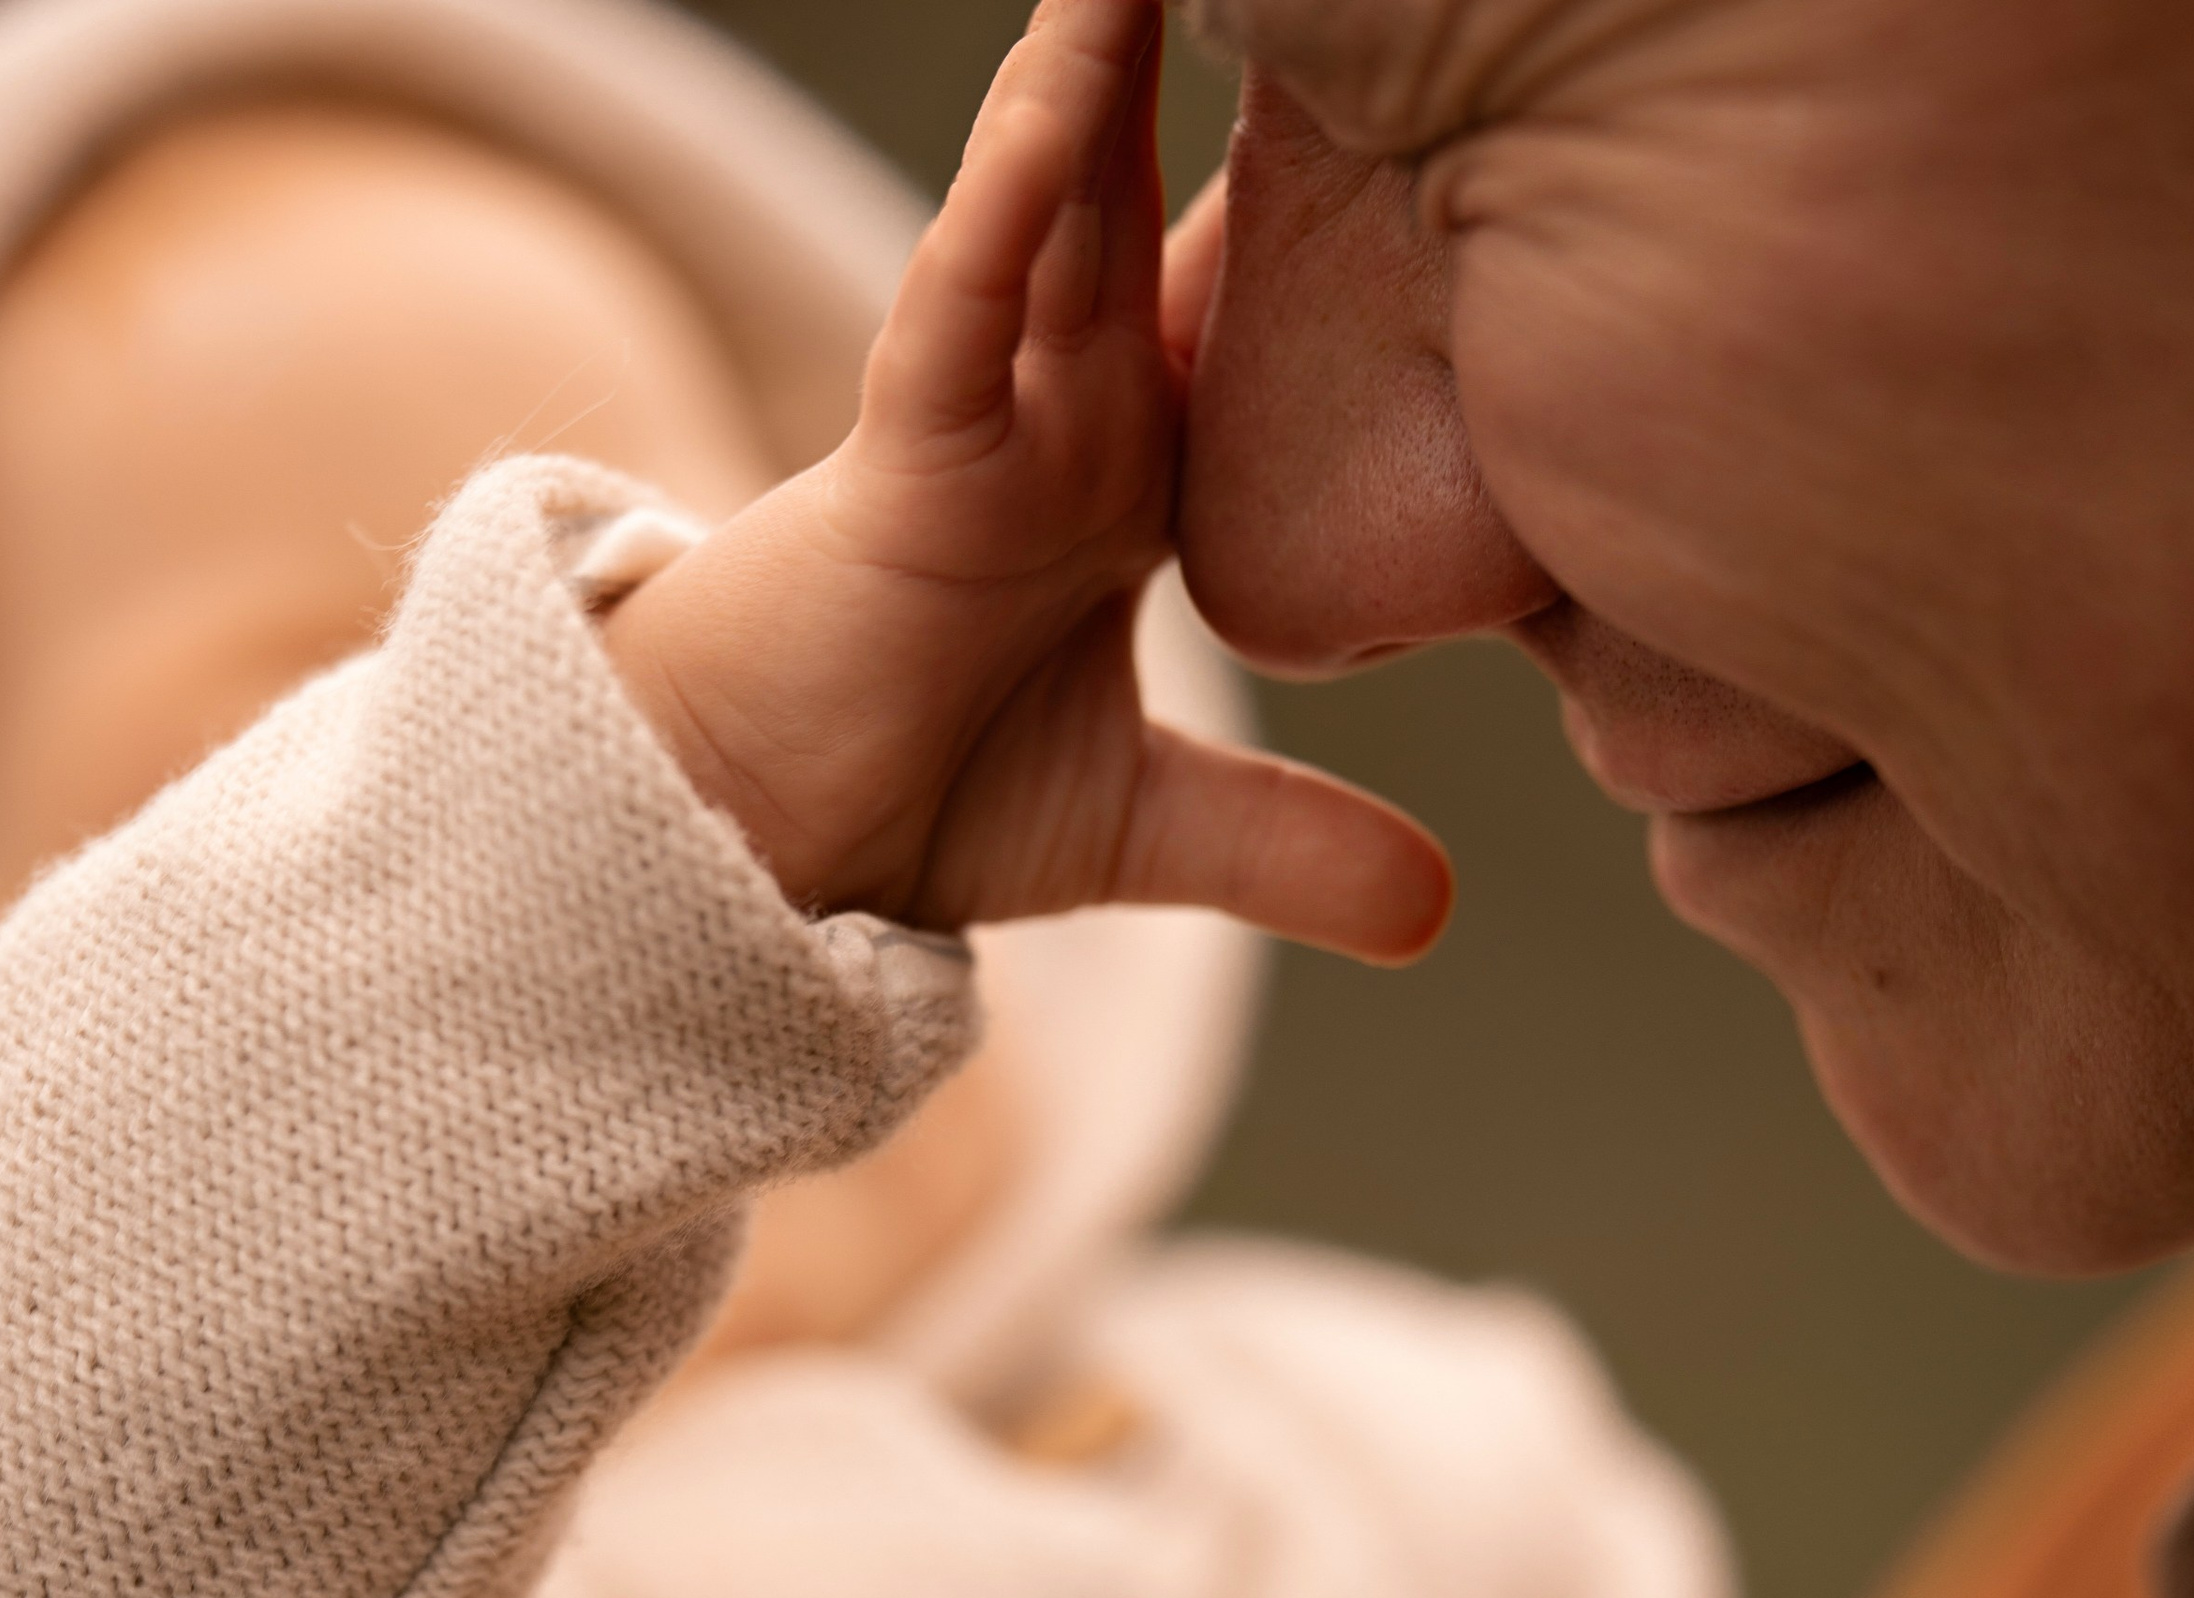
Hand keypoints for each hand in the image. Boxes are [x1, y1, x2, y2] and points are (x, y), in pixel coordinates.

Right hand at [603, 0, 1448, 958]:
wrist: (755, 860)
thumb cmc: (917, 804)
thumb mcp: (1144, 827)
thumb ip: (1290, 848)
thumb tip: (1437, 916)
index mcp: (1134, 469)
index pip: (1244, 301)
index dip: (1326, 196)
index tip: (1431, 101)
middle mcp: (1070, 414)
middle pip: (1161, 202)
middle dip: (1219, 66)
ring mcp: (989, 418)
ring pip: (1065, 203)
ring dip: (1109, 56)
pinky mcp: (906, 454)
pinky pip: (965, 294)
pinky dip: (1014, 190)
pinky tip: (1064, 83)